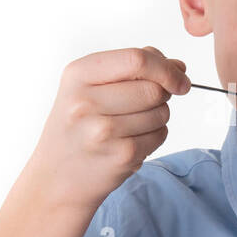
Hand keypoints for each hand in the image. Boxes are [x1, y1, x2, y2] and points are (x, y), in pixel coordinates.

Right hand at [32, 45, 189, 209]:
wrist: (57, 177)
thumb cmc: (77, 127)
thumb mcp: (87, 86)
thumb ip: (130, 68)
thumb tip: (177, 66)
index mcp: (77, 75)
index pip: (136, 59)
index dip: (166, 67)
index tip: (179, 77)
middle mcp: (85, 102)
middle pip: (153, 88)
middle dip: (162, 95)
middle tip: (144, 105)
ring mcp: (103, 131)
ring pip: (161, 112)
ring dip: (157, 117)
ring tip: (130, 126)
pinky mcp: (121, 156)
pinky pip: (160, 135)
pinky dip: (154, 137)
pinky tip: (130, 141)